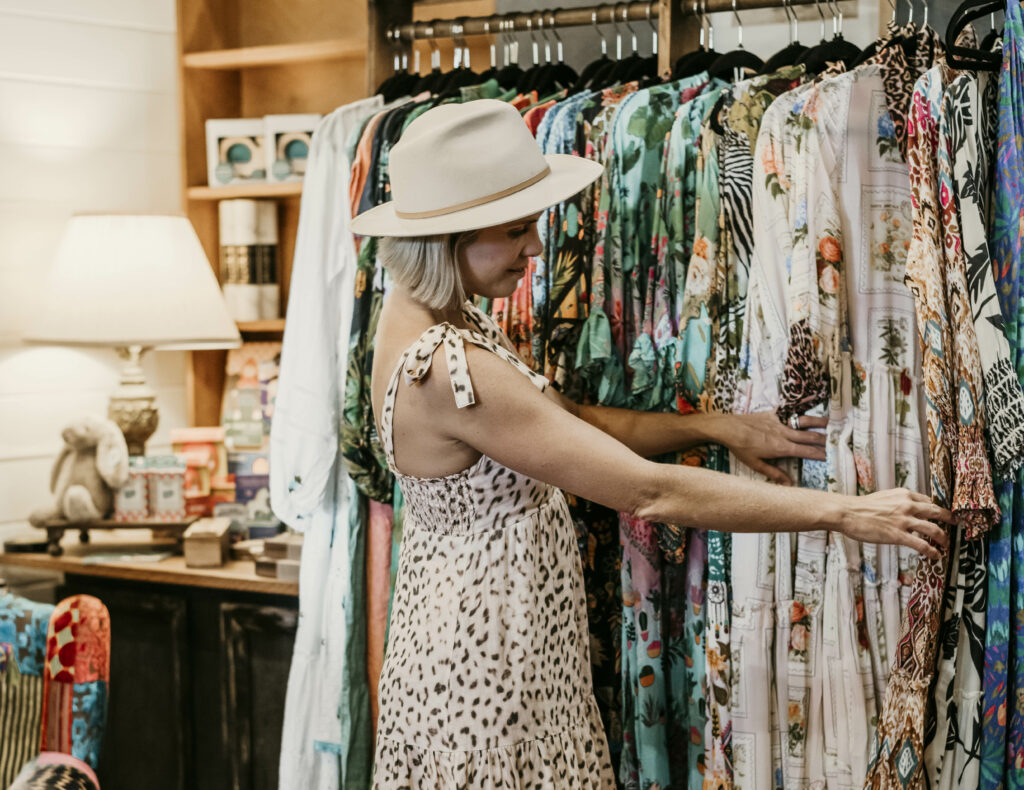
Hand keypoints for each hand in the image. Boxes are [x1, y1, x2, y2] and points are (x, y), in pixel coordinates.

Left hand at [713, 412, 826, 485]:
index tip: (831, 456)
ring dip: (819, 422)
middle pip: (810, 436)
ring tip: (831, 423)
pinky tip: (808, 409)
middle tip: (838, 440)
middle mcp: (784, 433)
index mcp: (782, 448)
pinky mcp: (774, 413)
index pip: (807, 452)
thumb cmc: (741, 448)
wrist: (728, 427)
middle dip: (825, 439)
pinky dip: (801, 411)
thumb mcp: (756, 465)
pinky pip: (791, 411)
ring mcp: (780, 421)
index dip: (820, 454)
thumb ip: (774, 474)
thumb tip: (790, 484)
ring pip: (804, 422)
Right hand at [837, 488, 951, 559]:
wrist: (847, 513)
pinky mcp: (898, 535)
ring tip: (947, 544)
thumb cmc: (861, 507)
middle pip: (938, 512)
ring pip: (934, 529)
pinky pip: (922, 544)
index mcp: (904, 495)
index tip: (943, 514)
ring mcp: (904, 521)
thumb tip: (906, 511)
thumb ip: (898, 502)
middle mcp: (908, 506)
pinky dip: (932, 551)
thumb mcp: (883, 498)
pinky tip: (936, 556)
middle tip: (957, 524)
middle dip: (950, 519)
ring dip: (944, 538)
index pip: (928, 501)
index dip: (938, 508)